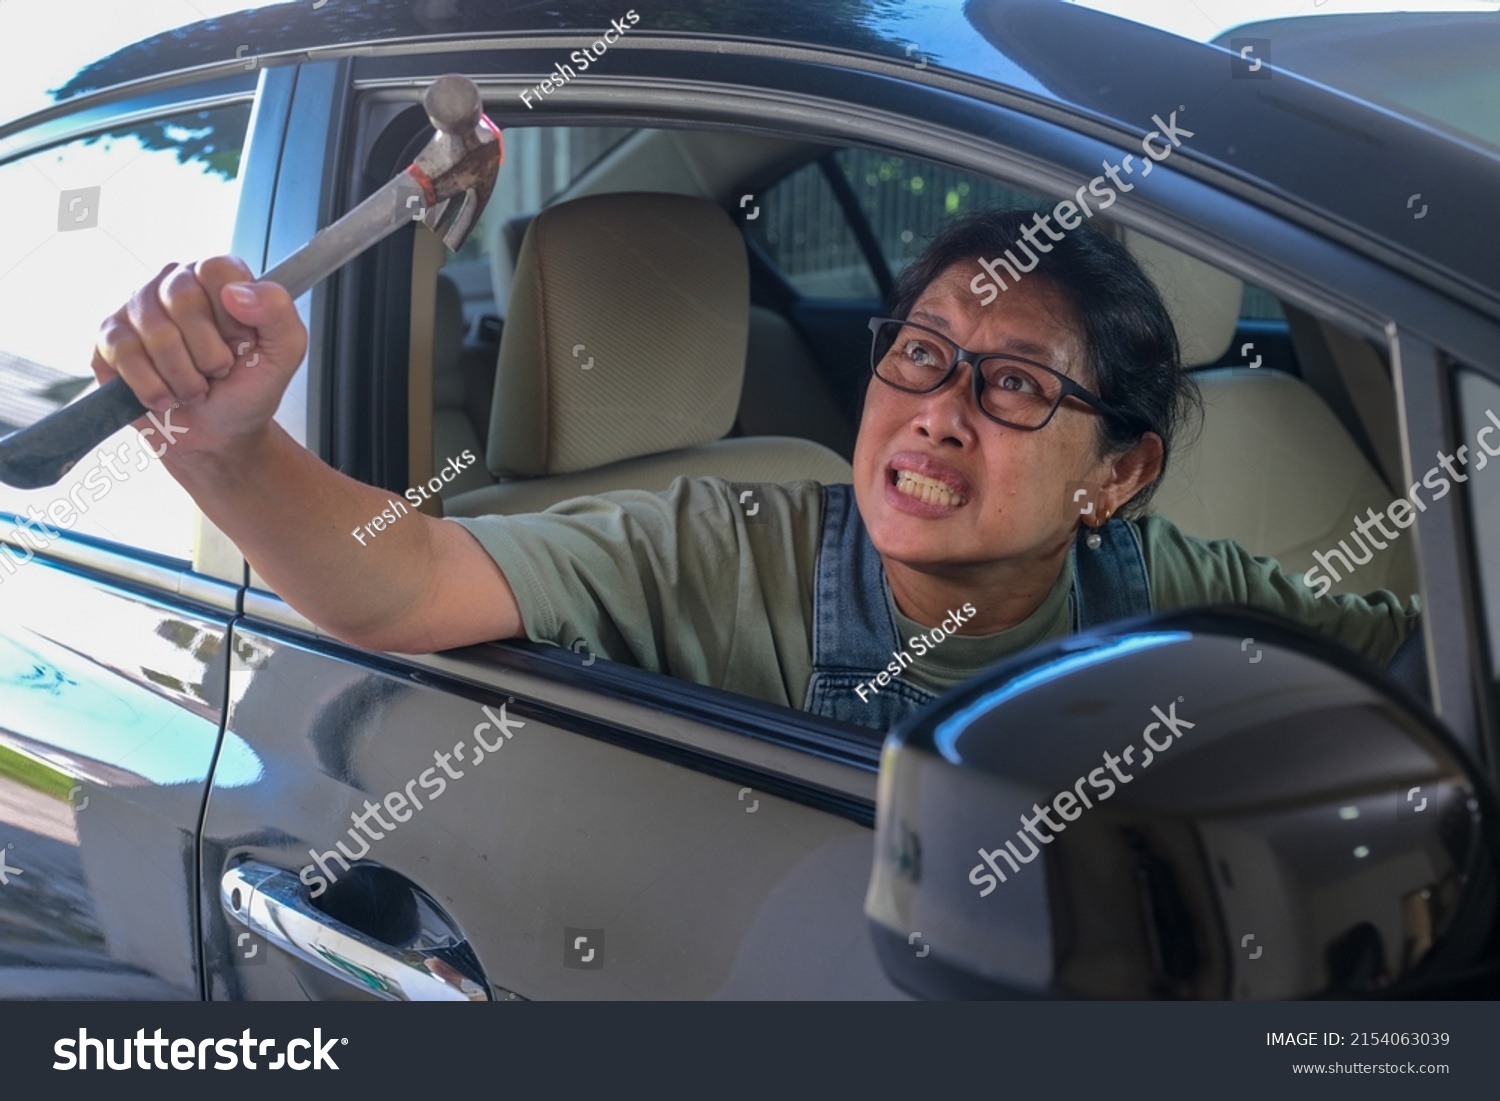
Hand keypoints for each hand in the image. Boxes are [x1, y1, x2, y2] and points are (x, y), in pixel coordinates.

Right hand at [90, 256, 306, 460]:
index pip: (216, 270)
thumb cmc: (247, 390)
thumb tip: (237, 292)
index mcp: (217, 280)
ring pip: (155, 331)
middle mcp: (173, 285)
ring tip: (195, 387)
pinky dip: (154, 387)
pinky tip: (167, 396)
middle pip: (182, 297)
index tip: (241, 344)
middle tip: (218, 371)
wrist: (218, 438)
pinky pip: (125, 354)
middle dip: (209, 353)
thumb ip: (278, 313)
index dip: (231, 316)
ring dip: (184, 377)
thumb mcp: (283, 354)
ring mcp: (137, 310)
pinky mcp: (109, 340)